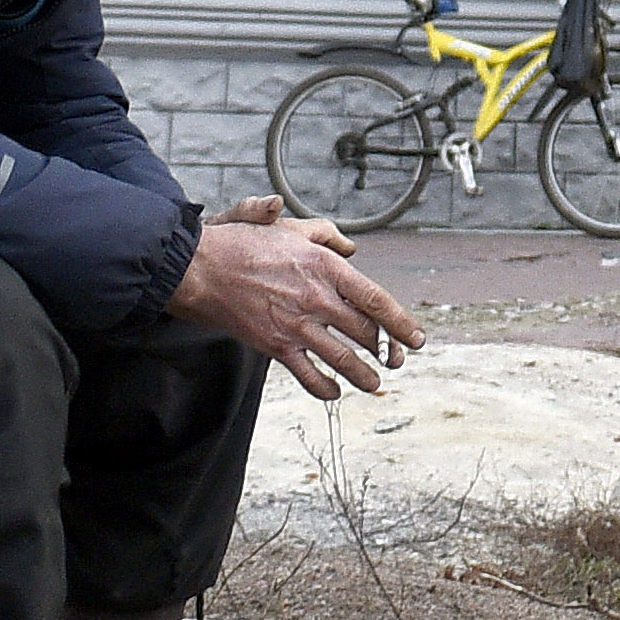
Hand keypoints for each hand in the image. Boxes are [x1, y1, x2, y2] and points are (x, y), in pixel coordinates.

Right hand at [172, 209, 424, 400]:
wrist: (202, 269)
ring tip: (375, 384)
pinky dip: (325, 388)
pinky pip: (309, 375)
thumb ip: (326, 235)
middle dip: (386, 350)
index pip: (377, 301)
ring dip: (365, 376)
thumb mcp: (290, 228)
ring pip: (344, 359)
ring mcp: (297, 326)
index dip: (403, 323)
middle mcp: (317, 299)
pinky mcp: (276, 347)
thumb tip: (351, 248)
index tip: (417, 338)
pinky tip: (334, 391)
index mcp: (326, 268)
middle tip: (394, 359)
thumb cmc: (244, 244)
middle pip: (366, 332)